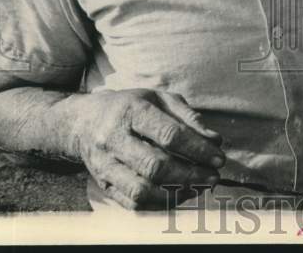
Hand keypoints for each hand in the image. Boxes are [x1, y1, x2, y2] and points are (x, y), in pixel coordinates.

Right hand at [64, 88, 225, 209]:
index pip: (169, 134)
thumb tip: (215, 141)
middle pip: (155, 166)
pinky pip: (132, 203)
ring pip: (141, 190)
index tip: (219, 158)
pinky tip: (179, 194)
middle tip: (213, 177)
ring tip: (199, 187)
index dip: (197, 149)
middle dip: (190, 175)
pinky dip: (160, 204)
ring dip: (176, 193)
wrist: (84, 122)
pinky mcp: (103, 185)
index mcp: (131, 111)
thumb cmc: (131, 107)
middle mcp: (114, 139)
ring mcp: (105, 165)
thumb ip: (189, 117)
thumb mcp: (159, 98)